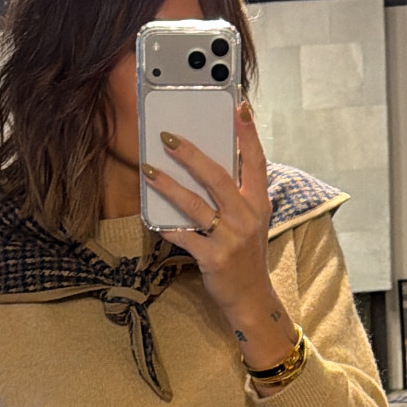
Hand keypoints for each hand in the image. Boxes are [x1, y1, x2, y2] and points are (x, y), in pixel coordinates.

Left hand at [143, 103, 293, 369]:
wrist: (251, 298)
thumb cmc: (246, 255)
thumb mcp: (251, 221)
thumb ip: (237, 195)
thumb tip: (208, 165)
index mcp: (259, 203)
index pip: (256, 161)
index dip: (249, 134)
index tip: (240, 107)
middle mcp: (248, 217)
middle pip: (218, 177)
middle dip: (191, 154)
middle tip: (168, 137)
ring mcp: (231, 238)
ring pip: (196, 204)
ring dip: (169, 185)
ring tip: (148, 170)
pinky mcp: (214, 258)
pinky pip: (186, 236)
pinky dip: (168, 227)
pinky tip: (152, 218)